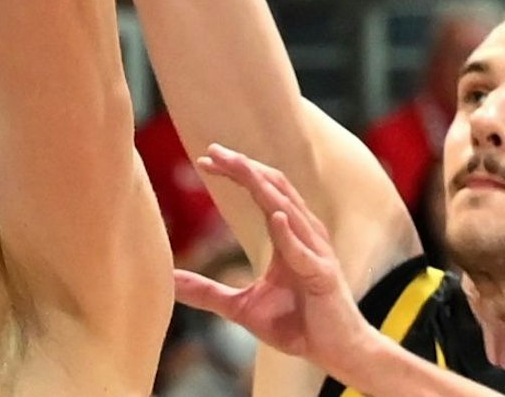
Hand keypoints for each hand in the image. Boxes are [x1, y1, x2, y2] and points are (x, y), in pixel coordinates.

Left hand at [172, 146, 379, 377]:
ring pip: (290, 209)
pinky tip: (277, 218)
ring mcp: (316, 254)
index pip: (261, 190)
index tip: (204, 160)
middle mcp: (304, 235)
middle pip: (274, 187)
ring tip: (239, 168)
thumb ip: (207, 292)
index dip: (236, 172)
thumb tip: (168, 282)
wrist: (336, 353)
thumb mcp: (241, 307)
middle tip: (213, 151)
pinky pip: (305, 252)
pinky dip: (290, 234)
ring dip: (264, 187)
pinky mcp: (323, 277)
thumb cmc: (296, 325)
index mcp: (287, 236)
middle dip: (244, 167)